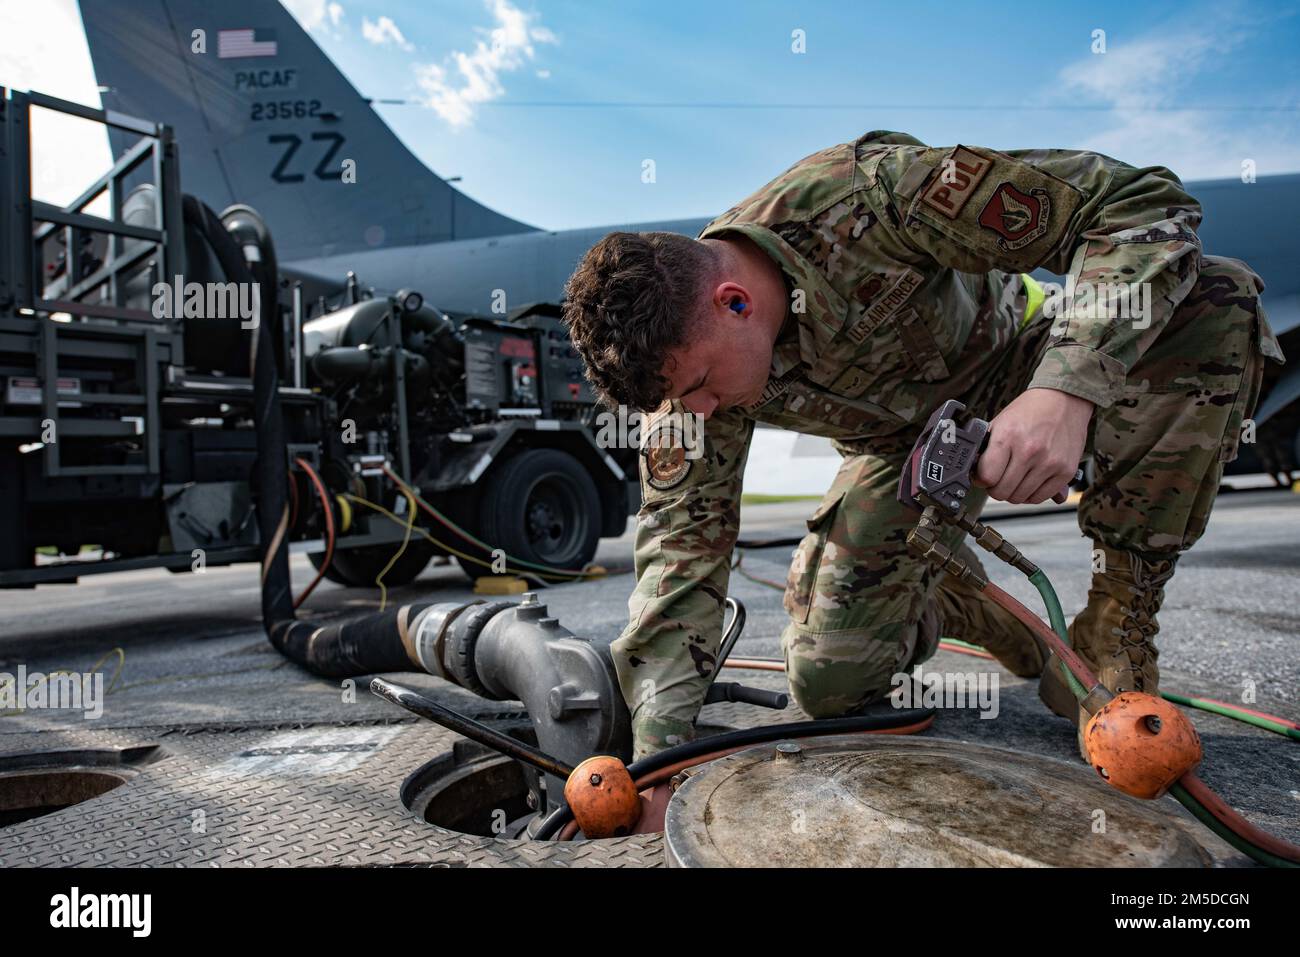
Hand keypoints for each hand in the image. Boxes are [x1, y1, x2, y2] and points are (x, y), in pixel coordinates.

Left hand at [974, 389, 1093, 504]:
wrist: (1064, 399)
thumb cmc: (1031, 410)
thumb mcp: (1000, 422)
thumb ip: (987, 448)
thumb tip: (976, 472)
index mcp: (1008, 436)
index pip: (987, 477)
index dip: (980, 479)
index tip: (982, 476)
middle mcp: (1029, 451)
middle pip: (1002, 492)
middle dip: (996, 488)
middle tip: (999, 478)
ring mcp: (1049, 463)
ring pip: (1020, 498)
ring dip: (1014, 491)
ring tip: (1016, 477)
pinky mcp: (1065, 471)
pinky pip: (1040, 498)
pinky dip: (1032, 494)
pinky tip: (1030, 481)